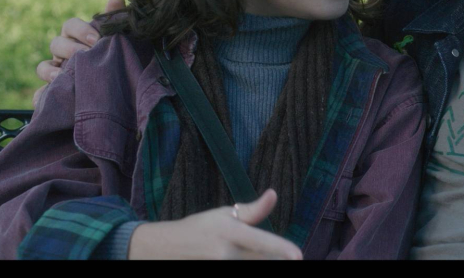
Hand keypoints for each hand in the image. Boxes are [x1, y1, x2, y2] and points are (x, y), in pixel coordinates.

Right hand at [33, 0, 126, 107]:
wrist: (116, 85)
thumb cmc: (111, 54)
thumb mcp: (113, 37)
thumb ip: (113, 18)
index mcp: (76, 36)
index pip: (70, 25)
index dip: (80, 30)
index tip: (97, 39)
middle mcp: (63, 52)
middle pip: (56, 44)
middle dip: (69, 49)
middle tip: (85, 55)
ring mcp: (56, 72)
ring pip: (43, 67)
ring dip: (50, 71)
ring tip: (62, 77)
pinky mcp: (53, 92)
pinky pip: (40, 95)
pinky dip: (40, 97)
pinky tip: (47, 101)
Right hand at [127, 189, 301, 259]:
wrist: (165, 248)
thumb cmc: (199, 228)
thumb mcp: (224, 215)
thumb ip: (253, 211)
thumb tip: (274, 194)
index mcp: (230, 232)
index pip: (261, 242)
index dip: (281, 249)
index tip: (298, 256)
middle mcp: (225, 254)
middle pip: (261, 260)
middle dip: (276, 259)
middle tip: (286, 256)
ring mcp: (220, 267)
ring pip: (252, 266)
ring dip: (263, 261)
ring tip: (260, 254)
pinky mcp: (216, 274)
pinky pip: (239, 271)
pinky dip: (248, 265)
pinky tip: (247, 258)